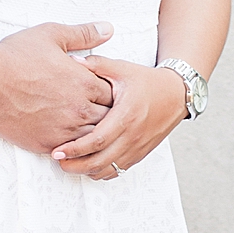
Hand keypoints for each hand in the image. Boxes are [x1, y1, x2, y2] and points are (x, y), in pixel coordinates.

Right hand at [0, 21, 115, 156]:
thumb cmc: (16, 56)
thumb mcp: (52, 35)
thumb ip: (84, 34)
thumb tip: (108, 29)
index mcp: (85, 83)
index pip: (114, 94)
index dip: (108, 91)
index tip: (98, 89)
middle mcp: (79, 109)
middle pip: (108, 118)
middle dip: (103, 112)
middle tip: (92, 107)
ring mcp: (64, 130)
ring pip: (92, 138)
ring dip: (89, 130)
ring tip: (79, 122)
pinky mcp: (46, 144)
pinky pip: (70, 151)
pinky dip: (72, 145)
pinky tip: (65, 135)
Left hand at [51, 59, 186, 179]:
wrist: (176, 95)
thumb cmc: (147, 82)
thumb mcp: (122, 68)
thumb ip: (96, 65)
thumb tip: (72, 60)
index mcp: (126, 115)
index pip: (97, 139)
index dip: (75, 148)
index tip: (58, 151)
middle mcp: (132, 135)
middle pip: (101, 161)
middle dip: (76, 165)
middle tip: (59, 161)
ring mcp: (137, 147)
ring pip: (109, 169)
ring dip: (87, 170)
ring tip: (70, 164)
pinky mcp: (140, 153)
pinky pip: (119, 170)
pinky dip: (102, 172)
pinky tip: (90, 166)